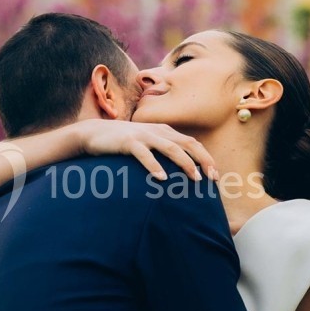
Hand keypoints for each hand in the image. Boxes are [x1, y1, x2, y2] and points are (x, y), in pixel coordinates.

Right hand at [70, 120, 217, 181]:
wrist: (94, 133)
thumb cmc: (123, 143)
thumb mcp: (146, 145)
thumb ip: (161, 152)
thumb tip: (178, 172)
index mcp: (164, 132)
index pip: (192, 143)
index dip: (206, 158)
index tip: (215, 175)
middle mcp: (158, 131)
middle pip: (187, 144)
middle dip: (203, 160)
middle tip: (212, 178)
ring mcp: (143, 136)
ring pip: (170, 147)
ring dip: (185, 163)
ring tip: (194, 178)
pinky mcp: (128, 142)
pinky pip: (144, 154)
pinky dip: (154, 166)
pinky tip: (162, 179)